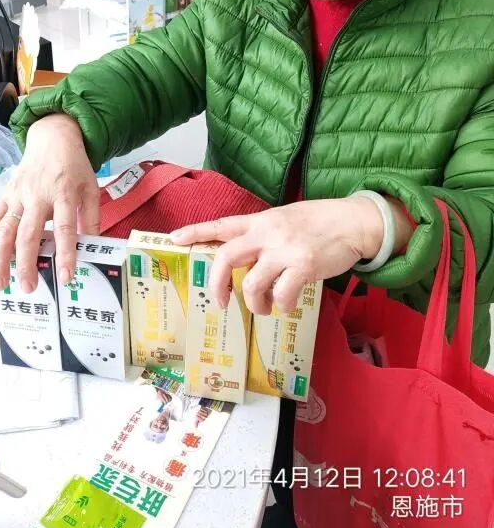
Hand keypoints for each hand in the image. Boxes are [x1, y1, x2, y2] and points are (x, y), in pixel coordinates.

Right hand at [0, 114, 99, 292]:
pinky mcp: (6, 195)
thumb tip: (93, 247)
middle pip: (28, 233)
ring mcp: (18, 196)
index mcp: (63, 193)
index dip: (65, 253)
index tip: (66, 277)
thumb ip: (91, 218)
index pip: (65, 228)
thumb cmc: (74, 167)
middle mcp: (37, 195)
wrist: (53, 138)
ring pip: (5, 229)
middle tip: (27, 288)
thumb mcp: (91, 188)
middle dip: (26, 262)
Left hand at [171, 196, 411, 313]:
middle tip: (220, 301)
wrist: (354, 221)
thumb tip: (247, 260)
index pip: (222, 224)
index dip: (195, 231)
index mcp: (261, 221)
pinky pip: (282, 294)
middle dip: (217, 283)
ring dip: (255, 303)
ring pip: (253, 283)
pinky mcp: (303, 265)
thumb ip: (264, 235)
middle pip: (226, 257)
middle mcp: (268, 233)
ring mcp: (285, 249)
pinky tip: (288, 304)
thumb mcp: (286, 220)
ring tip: (264, 307)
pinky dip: (282, 305)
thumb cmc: (320, 223)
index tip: (174, 238)